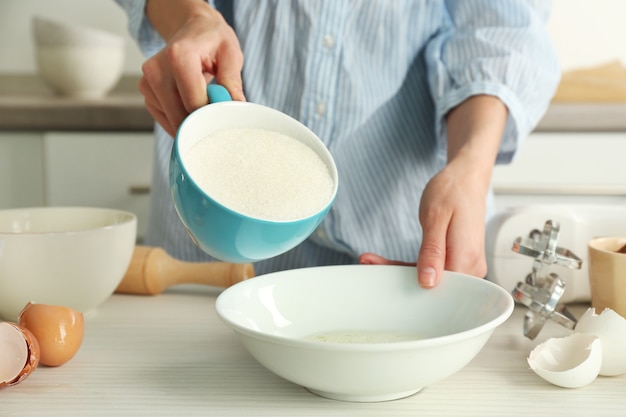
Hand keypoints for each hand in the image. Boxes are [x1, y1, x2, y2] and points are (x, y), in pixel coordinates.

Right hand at [139, 1, 244, 135]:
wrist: (192, 28)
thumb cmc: (212, 40)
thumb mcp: (231, 54)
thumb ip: (232, 82)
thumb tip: (234, 107)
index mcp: (178, 56)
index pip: (194, 104)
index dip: (212, 115)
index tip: (224, 113)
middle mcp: (157, 69)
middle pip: (180, 116)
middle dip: (202, 122)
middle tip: (217, 111)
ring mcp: (147, 82)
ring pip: (172, 121)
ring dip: (192, 121)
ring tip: (203, 100)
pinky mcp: (146, 92)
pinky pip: (165, 118)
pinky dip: (180, 117)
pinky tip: (190, 102)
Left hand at [359, 162, 487, 288]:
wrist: (466, 178)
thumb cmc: (452, 191)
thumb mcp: (435, 217)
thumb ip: (432, 251)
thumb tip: (428, 282)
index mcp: (467, 259)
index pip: (436, 287)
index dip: (408, 285)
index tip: (379, 274)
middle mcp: (471, 268)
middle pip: (432, 284)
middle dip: (398, 277)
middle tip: (367, 263)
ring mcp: (467, 266)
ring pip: (430, 277)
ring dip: (401, 271)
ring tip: (370, 260)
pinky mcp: (459, 261)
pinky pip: (433, 269)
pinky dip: (411, 265)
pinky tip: (388, 262)